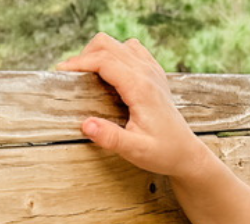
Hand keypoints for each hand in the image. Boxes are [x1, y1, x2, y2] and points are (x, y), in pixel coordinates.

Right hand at [57, 34, 207, 179]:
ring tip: (90, 74)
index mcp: (140, 88)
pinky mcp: (155, 75)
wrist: (187, 154)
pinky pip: (132, 50)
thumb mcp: (136, 151)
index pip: (104, 60)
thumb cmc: (164, 153)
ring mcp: (153, 72)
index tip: (62, 73)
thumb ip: (111, 138)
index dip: (79, 63)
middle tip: (73, 76)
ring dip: (100, 52)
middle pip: (108, 44)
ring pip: (119, 44)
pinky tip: (112, 73)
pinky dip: (117, 54)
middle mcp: (147, 74)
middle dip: (85, 55)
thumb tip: (86, 125)